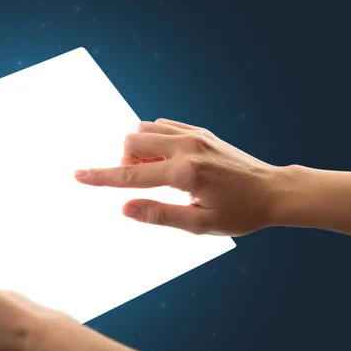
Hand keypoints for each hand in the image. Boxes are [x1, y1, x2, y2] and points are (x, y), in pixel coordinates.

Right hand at [75, 118, 281, 235]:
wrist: (273, 191)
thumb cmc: (239, 213)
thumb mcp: (200, 224)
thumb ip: (159, 215)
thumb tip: (125, 208)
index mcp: (184, 173)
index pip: (131, 176)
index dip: (101, 177)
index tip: (77, 175)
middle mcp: (186, 147)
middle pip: (132, 142)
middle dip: (125, 162)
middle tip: (142, 184)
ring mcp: (193, 135)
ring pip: (145, 129)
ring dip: (139, 150)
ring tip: (157, 173)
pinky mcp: (199, 131)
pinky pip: (163, 125)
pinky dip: (154, 140)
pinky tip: (166, 160)